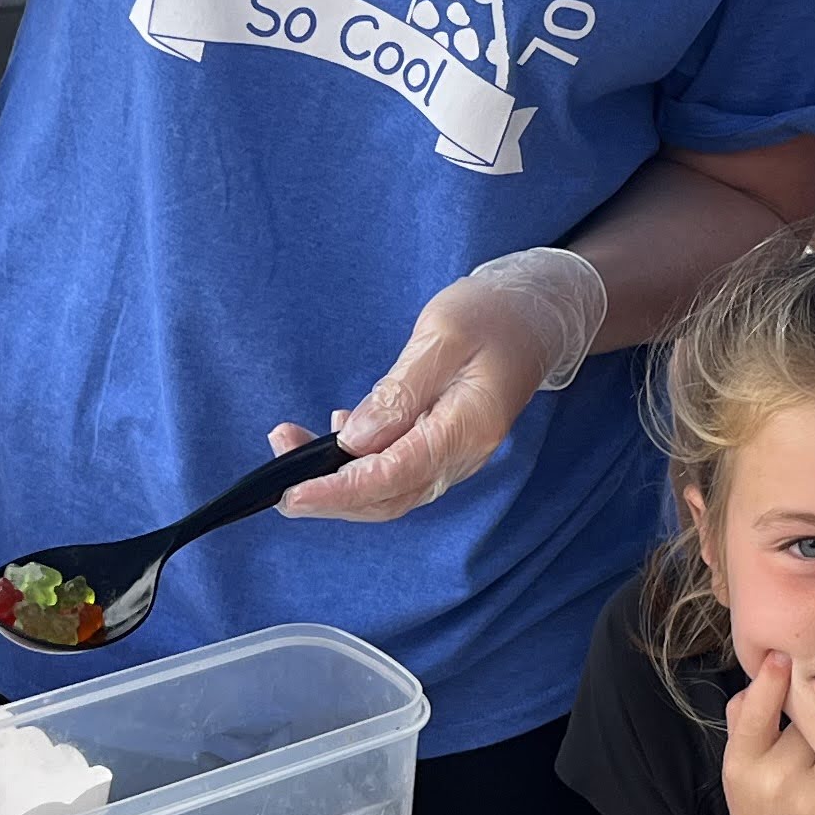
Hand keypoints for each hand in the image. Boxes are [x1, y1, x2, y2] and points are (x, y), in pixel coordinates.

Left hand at [276, 249, 606, 522]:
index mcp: (466, 430)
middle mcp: (462, 456)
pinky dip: (358, 467)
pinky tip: (336, 437)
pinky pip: (397, 472)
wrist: (536, 317)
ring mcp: (453, 456)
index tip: (292, 495)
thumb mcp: (441, 337)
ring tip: (292, 444)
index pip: (393, 476)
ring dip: (338, 482)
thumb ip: (399, 392)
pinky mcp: (441, 447)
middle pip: (387, 499)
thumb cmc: (492, 316)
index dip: (338, 491)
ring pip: (389, 491)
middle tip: (278, 474)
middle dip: (328, 495)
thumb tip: (355, 439)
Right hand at [718, 653, 814, 814]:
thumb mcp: (738, 770)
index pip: (756, 712)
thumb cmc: (760, 811)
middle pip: (810, 725)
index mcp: (742, 765)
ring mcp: (810, 803)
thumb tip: (762, 674)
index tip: (785, 655)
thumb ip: (744, 722)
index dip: (772, 682)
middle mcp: (773, 782)